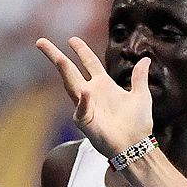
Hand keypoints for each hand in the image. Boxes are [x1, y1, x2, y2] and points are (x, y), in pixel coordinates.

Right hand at [35, 35, 153, 161]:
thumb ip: (139, 78)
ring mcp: (86, 106)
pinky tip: (85, 92)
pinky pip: (81, 110)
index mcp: (103, 85)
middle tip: (41, 41)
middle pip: (69, 70)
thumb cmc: (138, 125)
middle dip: (55, 55)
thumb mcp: (141, 96)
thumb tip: (146, 60)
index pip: (89, 62)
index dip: (81, 50)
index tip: (72, 40)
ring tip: (57, 57)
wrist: (136, 146)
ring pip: (70, 84)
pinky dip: (83, 102)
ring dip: (64, 70)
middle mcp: (91, 93)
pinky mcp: (85, 122)